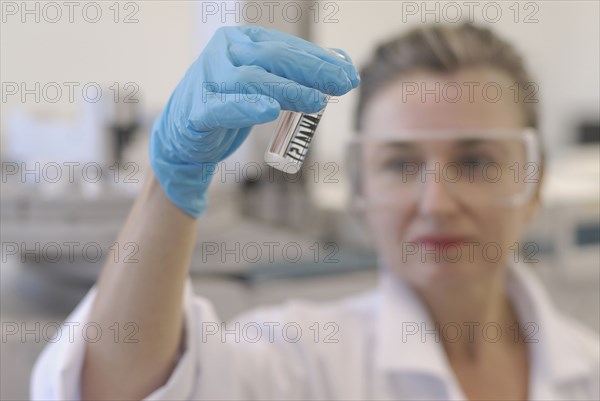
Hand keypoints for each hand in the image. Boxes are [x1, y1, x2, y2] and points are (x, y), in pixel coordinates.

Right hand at [150, 25, 359, 217]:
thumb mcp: (263, 84)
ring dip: (289, 90)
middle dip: (311, 70)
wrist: (183, 136)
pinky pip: (223, 107)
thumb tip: (343, 66)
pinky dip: (247, 108)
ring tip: (318, 102)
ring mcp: (207, 79)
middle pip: (272, 57)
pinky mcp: (197, 111)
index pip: (286, 45)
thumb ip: (294, 75)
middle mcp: (223, 53)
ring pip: (252, 79)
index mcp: (241, 40)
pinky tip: (269, 111)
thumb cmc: (229, 105)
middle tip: (342, 84)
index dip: (319, 59)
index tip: (348, 73)